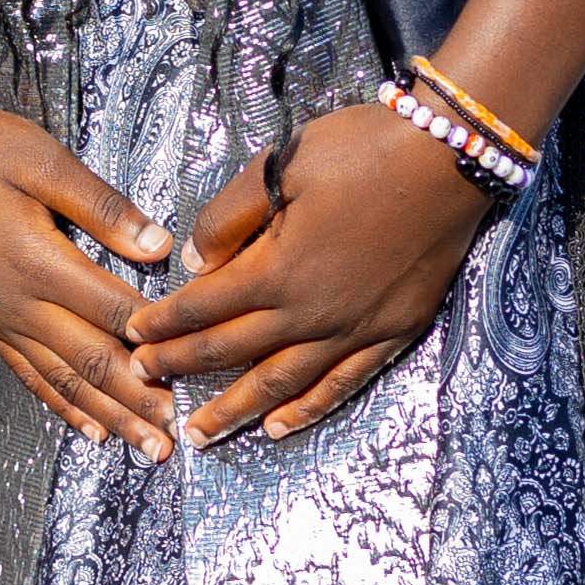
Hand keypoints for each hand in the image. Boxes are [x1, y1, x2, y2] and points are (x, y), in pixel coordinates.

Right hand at [0, 93, 176, 457]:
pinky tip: (92, 431)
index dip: (155, 338)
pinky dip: (64, 406)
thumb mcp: (43, 159)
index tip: (193, 362)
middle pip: (91, 361)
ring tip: (147, 448)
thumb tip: (158, 246)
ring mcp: (0, 319)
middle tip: (177, 435)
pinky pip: (29, 375)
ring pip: (63, 380)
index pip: (112, 309)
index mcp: (37, 260)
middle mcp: (18, 302)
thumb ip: (102, 206)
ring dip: (109, 416)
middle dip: (138, 400)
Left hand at [129, 101, 488, 447]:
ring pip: (281, 384)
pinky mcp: (391, 333)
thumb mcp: (281, 165)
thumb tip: (195, 263)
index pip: (203, 309)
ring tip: (199, 434)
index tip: (132, 337)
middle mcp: (309, 314)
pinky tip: (280, 427)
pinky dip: (308, 410)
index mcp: (276, 271)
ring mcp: (353, 330)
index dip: (163, 325)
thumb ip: (230, 217)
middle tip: (144, 384)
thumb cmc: (362, 150)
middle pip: (231, 351)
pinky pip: (341, 384)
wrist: (451, 158)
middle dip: (181, 368)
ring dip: (236, 410)